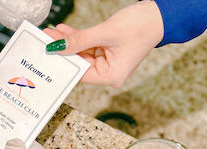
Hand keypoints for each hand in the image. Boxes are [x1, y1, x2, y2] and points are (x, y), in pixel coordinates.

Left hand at [44, 1, 163, 86]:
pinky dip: (77, 38)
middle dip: (64, 50)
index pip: (81, 73)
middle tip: (46, 39)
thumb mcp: (106, 32)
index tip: (49, 51)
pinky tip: (64, 31)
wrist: (159, 14)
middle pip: (80, 63)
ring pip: (82, 53)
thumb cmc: (141, 26)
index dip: (65, 61)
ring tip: (52, 33)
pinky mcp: (107, 51)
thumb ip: (80, 40)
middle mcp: (109, 72)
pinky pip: (88, 46)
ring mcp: (107, 62)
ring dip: (68, 42)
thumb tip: (59, 47)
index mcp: (111, 76)